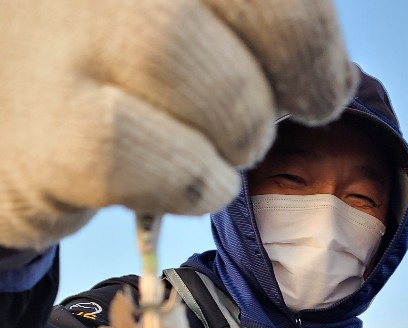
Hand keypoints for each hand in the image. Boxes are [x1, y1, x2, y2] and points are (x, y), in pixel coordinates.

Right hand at [0, 0, 353, 249]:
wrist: (3, 121)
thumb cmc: (101, 64)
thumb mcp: (169, 10)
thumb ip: (238, 13)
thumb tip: (327, 70)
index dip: (310, 32)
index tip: (323, 85)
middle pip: (263, 13)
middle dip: (287, 83)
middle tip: (264, 123)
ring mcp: (62, 41)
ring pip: (221, 93)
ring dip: (239, 139)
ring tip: (215, 154)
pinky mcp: (50, 137)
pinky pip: (168, 166)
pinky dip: (197, 183)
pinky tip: (186, 182)